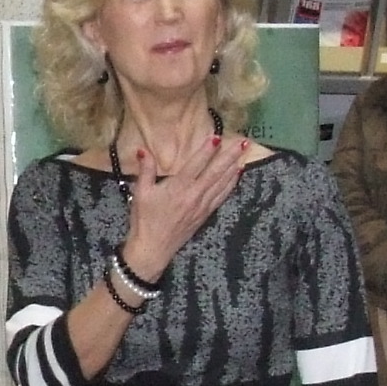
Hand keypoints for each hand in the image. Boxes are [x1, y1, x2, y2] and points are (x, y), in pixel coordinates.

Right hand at [119, 130, 252, 280]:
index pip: (196, 164)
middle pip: (216, 172)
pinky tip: (237, 175)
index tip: (218, 137)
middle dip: (230, 155)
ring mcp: (203, 206)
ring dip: (234, 167)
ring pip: (222, 183)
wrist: (153, 249)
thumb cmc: (145, 220)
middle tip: (244, 142)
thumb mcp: (141, 193)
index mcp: (179, 188)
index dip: (207, 150)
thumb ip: (145, 170)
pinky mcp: (205, 214)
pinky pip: (222, 196)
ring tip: (245, 153)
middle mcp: (195, 195)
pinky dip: (231, 184)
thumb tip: (142, 149)